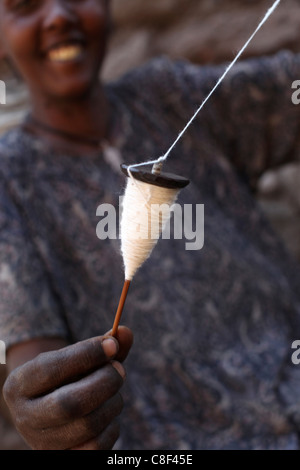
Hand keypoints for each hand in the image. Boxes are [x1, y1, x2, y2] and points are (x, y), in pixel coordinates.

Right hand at [3, 327, 132, 449]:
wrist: (51, 412)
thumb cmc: (67, 377)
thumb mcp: (76, 358)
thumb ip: (101, 345)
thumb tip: (124, 332)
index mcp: (20, 384)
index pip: (51, 368)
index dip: (86, 355)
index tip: (111, 345)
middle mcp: (25, 417)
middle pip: (71, 403)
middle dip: (105, 382)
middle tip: (120, 369)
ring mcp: (43, 443)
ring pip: (88, 425)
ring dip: (113, 402)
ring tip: (114, 391)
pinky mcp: (64, 457)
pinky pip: (97, 446)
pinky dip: (112, 425)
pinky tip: (108, 413)